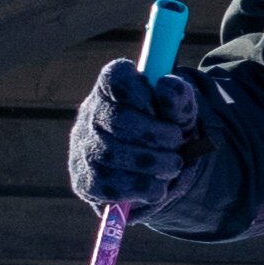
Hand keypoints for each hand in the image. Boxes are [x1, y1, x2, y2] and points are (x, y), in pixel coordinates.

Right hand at [69, 58, 201, 217]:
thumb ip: (178, 99)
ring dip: (152, 162)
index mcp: (111, 89)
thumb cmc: (167, 133)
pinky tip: (157, 187)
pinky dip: (139, 187)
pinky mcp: (85, 181)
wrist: (159, 174)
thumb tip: (167, 85)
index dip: (141, 92)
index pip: (115, 77)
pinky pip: (107, 185)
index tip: (161, 109)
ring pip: (111, 154)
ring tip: (173, 165)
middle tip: (177, 143)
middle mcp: (91, 115)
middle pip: (117, 119)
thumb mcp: (180, 114)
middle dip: (154, 134)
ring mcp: (83, 149)